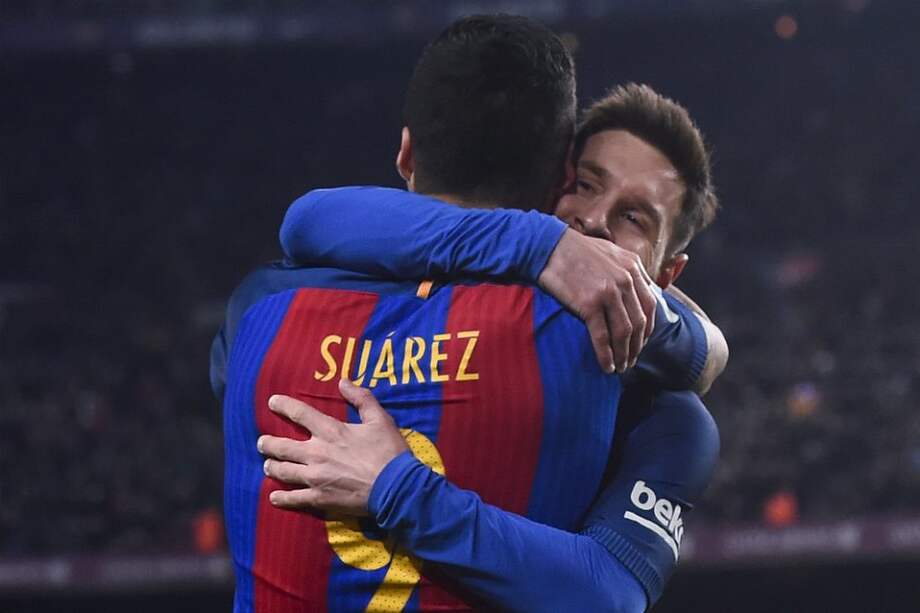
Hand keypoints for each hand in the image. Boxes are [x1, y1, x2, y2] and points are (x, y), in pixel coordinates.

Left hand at [258, 379, 408, 515]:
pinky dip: (281, 497)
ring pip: (283, 471)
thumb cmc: (389, 452)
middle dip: (268, 443)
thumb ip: (361, 398)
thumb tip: (344, 382)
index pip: (300, 413)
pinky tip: (273, 496)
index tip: (272, 402)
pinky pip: (293, 498)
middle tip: (262, 442)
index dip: (283, 405)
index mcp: (331, 431)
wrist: (396, 488)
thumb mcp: (380, 419)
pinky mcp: (319, 499)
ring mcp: (315, 477)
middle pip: (282, 446)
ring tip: (267, 465)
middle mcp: (317, 453)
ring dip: (272, 467)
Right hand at [538, 228, 656, 372]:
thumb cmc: (575, 250)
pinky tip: (606, 365)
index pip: (650, 304)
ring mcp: (608, 292)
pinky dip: (606, 355)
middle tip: (631, 359)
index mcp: (632, 267)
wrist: (548, 247)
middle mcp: (625, 280)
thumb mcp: (611, 252)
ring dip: (624, 354)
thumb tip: (641, 291)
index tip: (641, 341)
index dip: (647, 328)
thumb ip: (628, 270)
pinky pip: (602, 336)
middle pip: (639, 322)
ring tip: (620, 366)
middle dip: (637, 346)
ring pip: (624, 332)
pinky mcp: (589, 304)